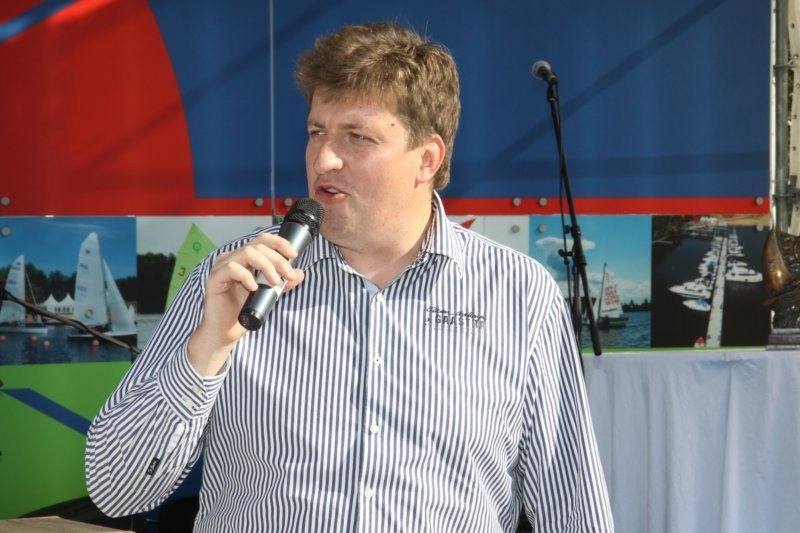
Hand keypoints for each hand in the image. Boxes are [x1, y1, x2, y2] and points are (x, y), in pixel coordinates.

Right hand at [187, 233, 303, 375]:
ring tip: (274, 282)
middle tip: (288, 275)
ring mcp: (221, 267)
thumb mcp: (269, 294)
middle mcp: (232, 258)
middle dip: (277, 259)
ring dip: (266, 266)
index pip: (262, 240)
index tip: (293, 255)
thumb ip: (283, 283)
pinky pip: (232, 268)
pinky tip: (254, 288)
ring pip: (246, 253)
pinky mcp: (214, 279)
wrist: (226, 331)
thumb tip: (299, 273)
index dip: (279, 243)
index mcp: (244, 257)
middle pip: (258, 246)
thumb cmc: (245, 310)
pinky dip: (246, 276)